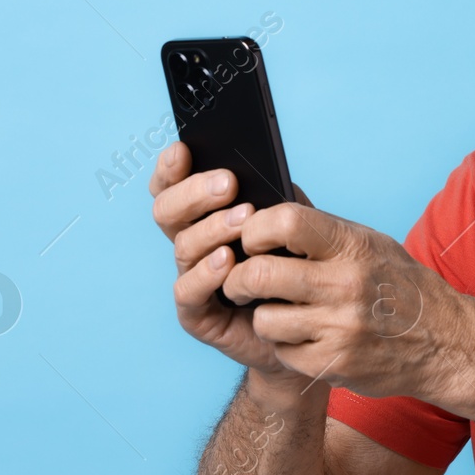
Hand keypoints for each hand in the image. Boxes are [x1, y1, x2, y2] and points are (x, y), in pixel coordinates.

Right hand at [149, 141, 307, 389]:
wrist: (307, 325)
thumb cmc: (295, 266)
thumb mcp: (288, 222)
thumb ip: (272, 196)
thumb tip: (260, 164)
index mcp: (204, 216)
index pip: (172, 187)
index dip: (170, 169)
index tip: (183, 150)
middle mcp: (191, 245)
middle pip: (167, 212)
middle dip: (194, 193)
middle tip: (228, 183)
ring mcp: (190, 279)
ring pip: (183, 247)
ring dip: (212, 228)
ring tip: (244, 218)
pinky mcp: (196, 315)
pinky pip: (188, 291)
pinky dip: (206, 273)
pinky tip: (227, 260)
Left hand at [221, 198, 474, 410]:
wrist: (445, 343)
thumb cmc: (401, 288)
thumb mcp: (371, 244)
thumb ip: (323, 228)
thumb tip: (273, 197)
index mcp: (353, 246)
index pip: (285, 222)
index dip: (255, 230)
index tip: (252, 241)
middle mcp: (346, 285)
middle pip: (258, 275)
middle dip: (238, 279)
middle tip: (241, 282)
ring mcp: (339, 328)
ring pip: (264, 319)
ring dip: (265, 317)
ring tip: (283, 313)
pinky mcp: (333, 365)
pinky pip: (282, 352)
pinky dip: (287, 346)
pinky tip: (307, 338)